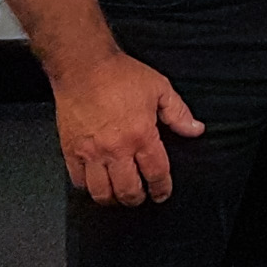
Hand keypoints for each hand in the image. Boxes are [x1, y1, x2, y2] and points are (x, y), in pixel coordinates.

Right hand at [52, 50, 204, 204]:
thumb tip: (196, 130)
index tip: (162, 193)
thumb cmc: (122, 75)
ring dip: (113, 199)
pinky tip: (96, 184)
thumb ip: (179, 113)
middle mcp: (116, 149)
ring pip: (101, 192)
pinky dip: (87, 188)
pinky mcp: (70, 152)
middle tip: (141, 197)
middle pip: (128, 190)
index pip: (156, 172)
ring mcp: (90, 153)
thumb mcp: (160, 88)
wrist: (84, 67)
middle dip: (137, 198)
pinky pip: (78, 181)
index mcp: (141, 135)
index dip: (162, 188)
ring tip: (119, 195)